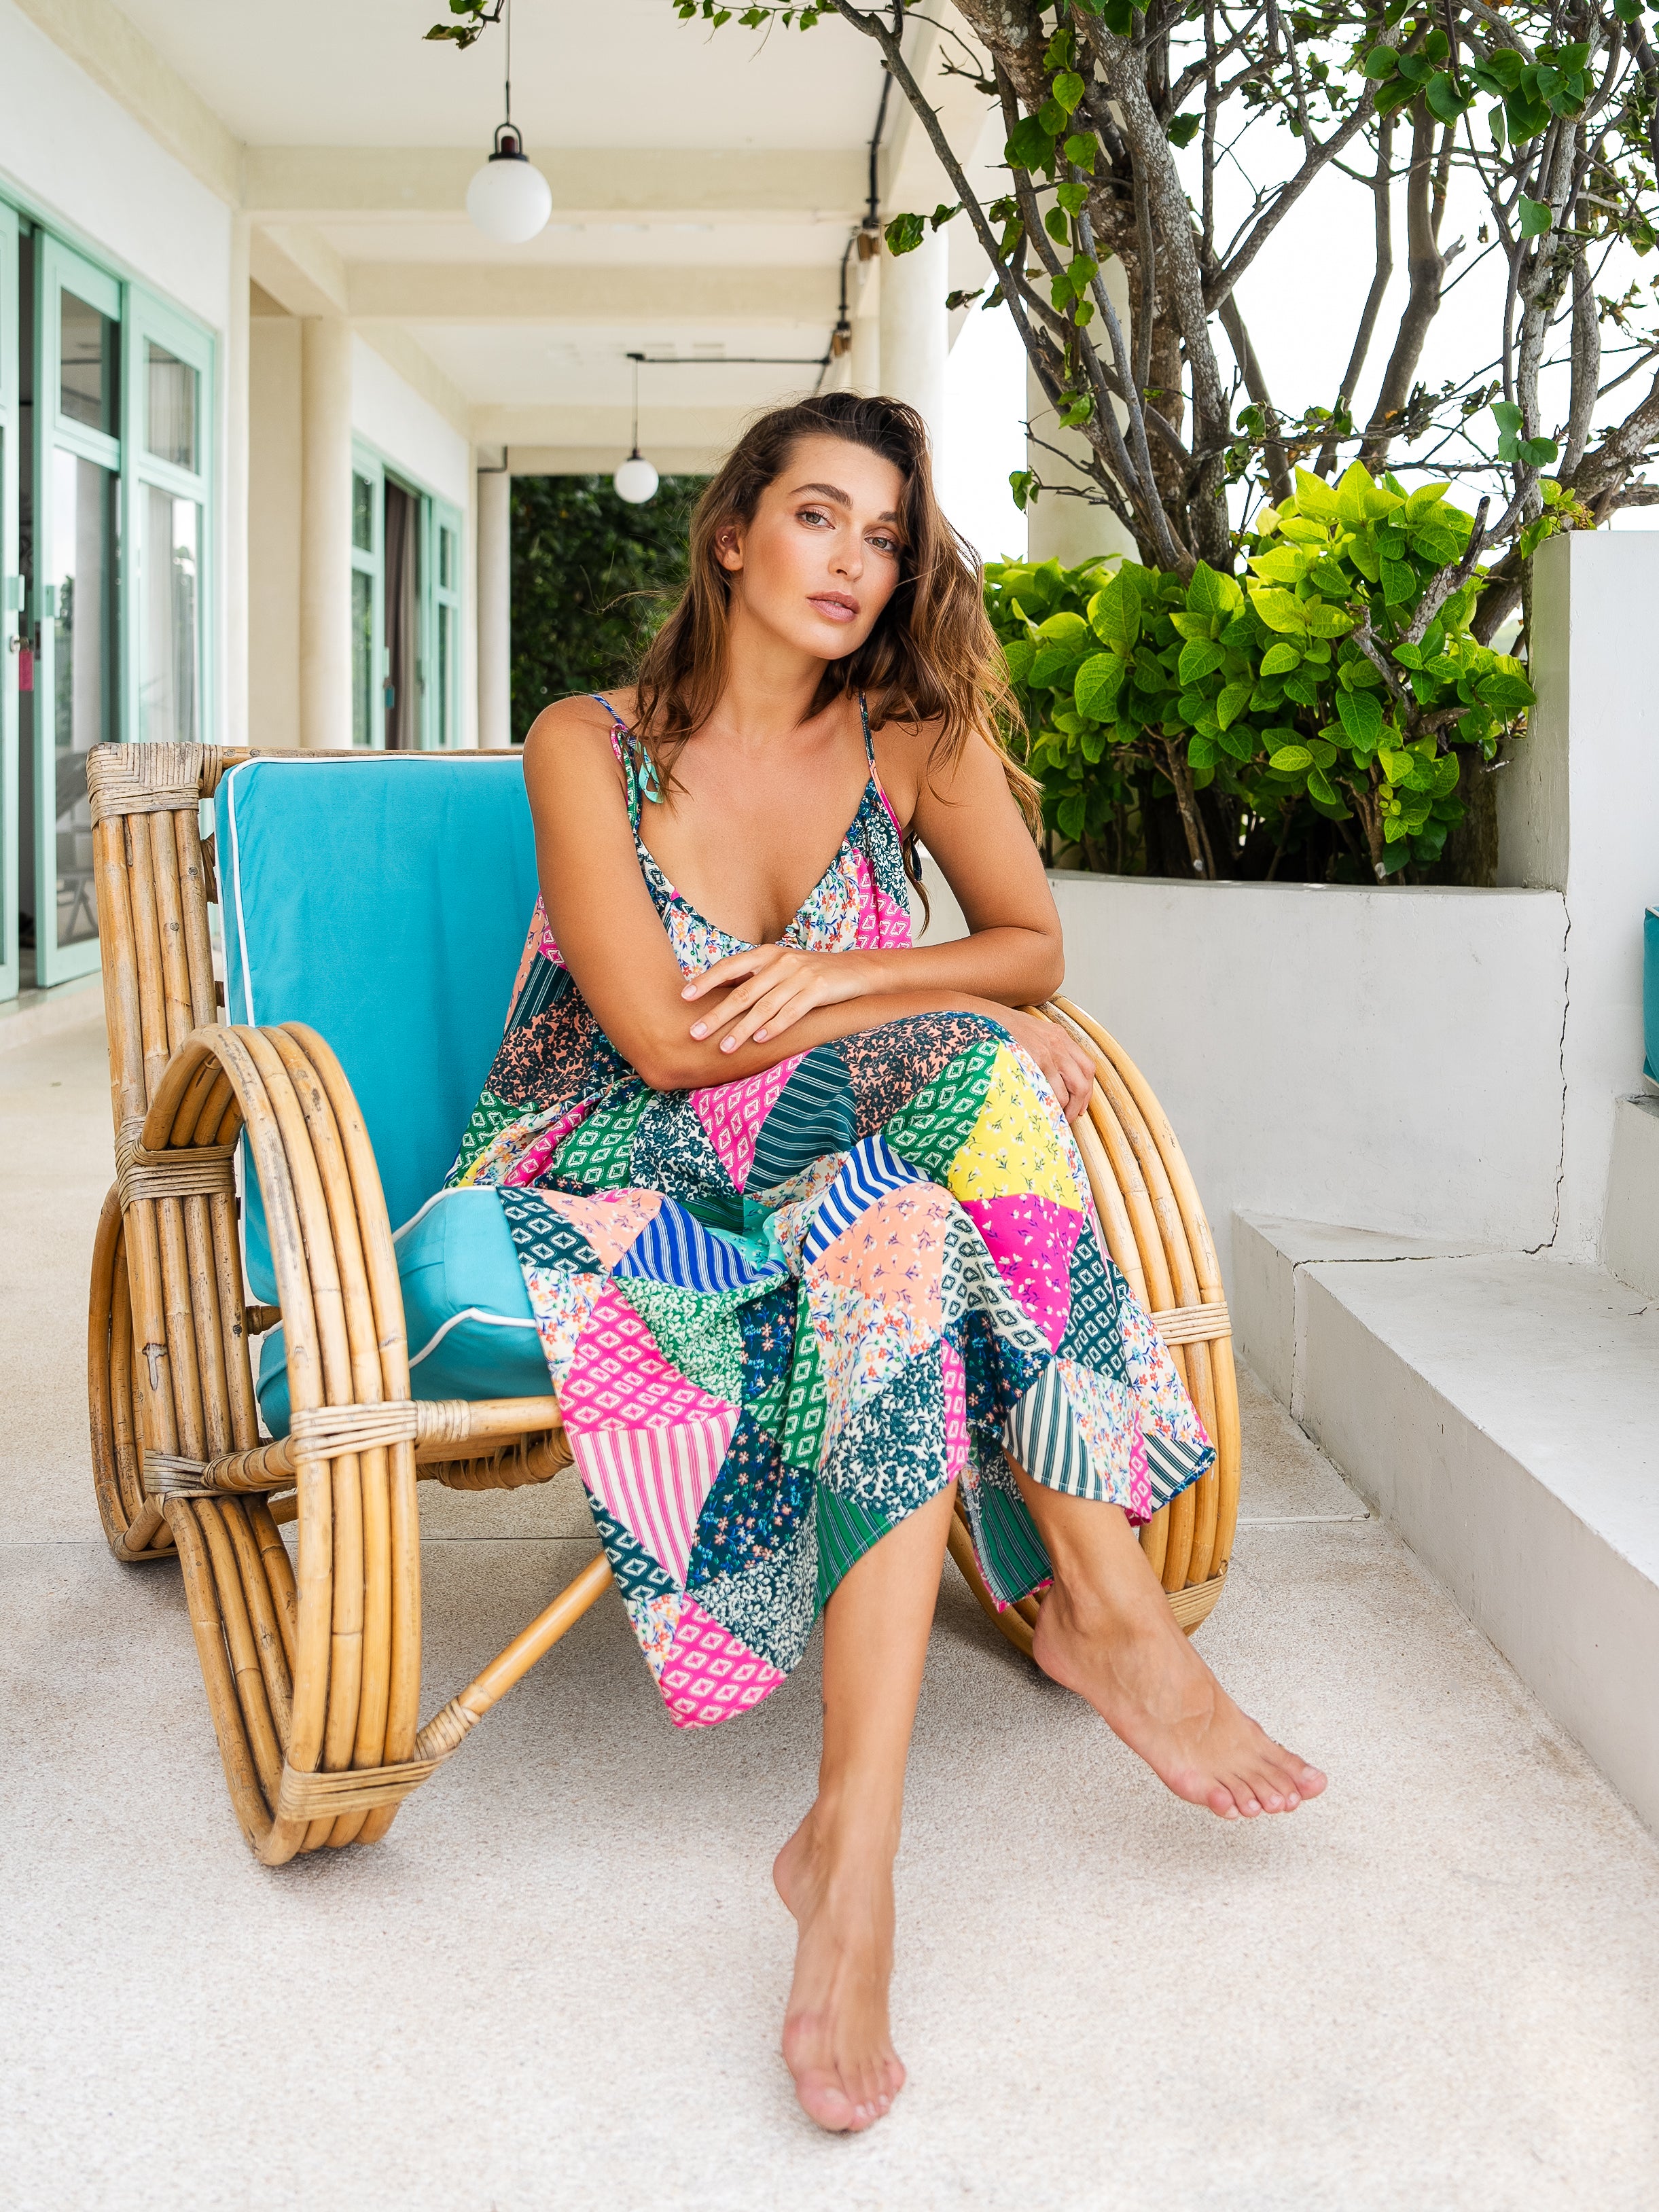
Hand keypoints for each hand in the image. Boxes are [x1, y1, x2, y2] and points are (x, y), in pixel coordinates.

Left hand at [683, 945, 872, 1053]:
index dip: (706, 980)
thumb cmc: (810, 972)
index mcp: (766, 954)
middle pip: (742, 992)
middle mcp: (780, 962)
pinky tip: (760, 1040)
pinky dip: (775, 1027)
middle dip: (717, 1015)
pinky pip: (792, 1011)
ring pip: (765, 1006)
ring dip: (743, 1029)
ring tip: (725, 1047)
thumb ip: (754, 978)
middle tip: (695, 1032)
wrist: (855, 969)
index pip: (729, 966)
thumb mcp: (781, 967)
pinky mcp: (819, 989)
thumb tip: (719, 993)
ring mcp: (800, 975)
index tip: (684, 996)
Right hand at [996, 1008, 1096, 1123]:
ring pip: (1068, 1091)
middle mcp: (1059, 1044)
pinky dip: (1050, 1104)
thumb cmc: (1003, 1028)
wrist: (984, 1017)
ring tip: (1053, 1117)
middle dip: (1079, 1104)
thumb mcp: (1031, 1032)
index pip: (1086, 1067)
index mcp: (1060, 1036)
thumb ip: (1046, 1049)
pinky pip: (1051, 1091)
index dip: (1087, 1090)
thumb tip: (1052, 1076)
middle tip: (1070, 1116)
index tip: (1080, 1103)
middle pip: (1083, 1081)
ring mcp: (1049, 1053)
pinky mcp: (1037, 1061)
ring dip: (1064, 1108)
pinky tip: (1042, 1109)